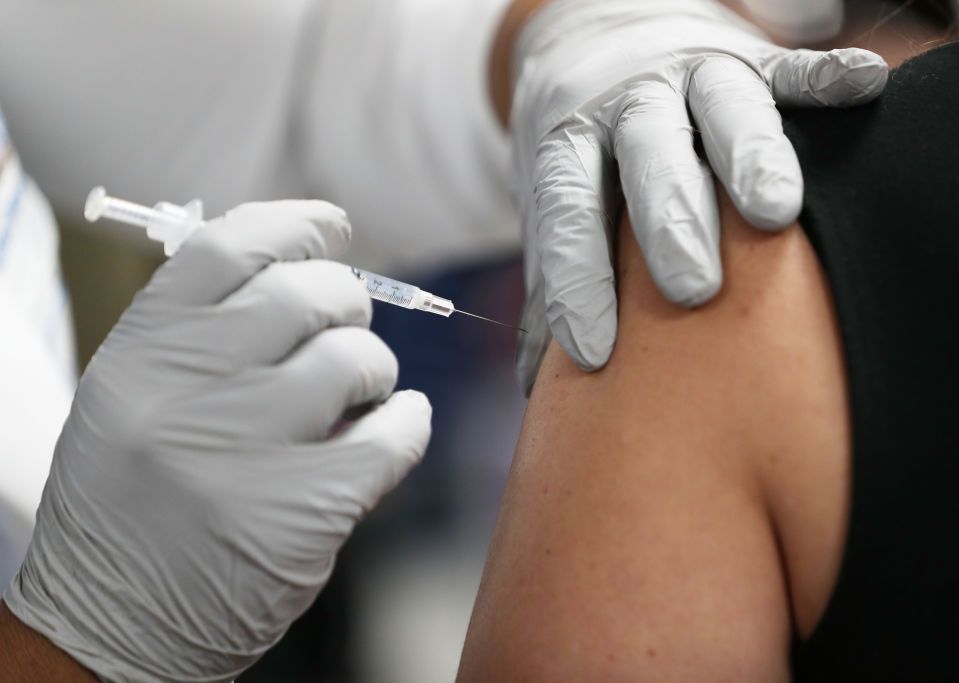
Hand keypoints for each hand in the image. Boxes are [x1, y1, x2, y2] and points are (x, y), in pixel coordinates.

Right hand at [3, 202, 431, 681]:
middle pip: (308, 293)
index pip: (230, 246)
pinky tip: (394, 429)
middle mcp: (189, 390)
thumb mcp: (135, 397)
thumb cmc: (134, 499)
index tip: (332, 229)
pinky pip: (396, 432)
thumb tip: (307, 265)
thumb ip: (204, 331)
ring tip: (357, 394)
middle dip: (347, 302)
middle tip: (346, 328)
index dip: (296, 224)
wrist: (114, 624)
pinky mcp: (305, 510)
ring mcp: (248, 449)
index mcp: (142, 352)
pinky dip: (409, 422)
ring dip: (374, 368)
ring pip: (357, 358)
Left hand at [507, 0, 888, 390]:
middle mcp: (628, 104)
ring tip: (775, 212)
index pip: (568, 211)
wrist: (595, 34)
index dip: (578, 278)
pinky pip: (789, 65)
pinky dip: (824, 77)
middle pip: (650, 159)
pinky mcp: (748, 55)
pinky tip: (867, 86)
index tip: (593, 351)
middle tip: (691, 290)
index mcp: (569, 141)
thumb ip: (552, 279)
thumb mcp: (551, 200)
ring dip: (751, 156)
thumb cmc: (583, 151)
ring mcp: (690, 74)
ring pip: (724, 108)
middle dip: (672, 223)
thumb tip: (538, 385)